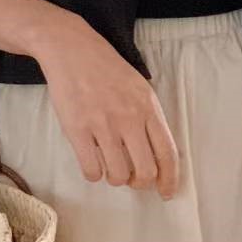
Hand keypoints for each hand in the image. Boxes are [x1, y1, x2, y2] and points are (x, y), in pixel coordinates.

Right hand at [31, 12, 180, 198]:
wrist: (71, 49)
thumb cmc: (106, 69)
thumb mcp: (139, 87)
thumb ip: (149, 117)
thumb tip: (156, 154)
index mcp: (148, 108)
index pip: (168, 153)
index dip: (169, 179)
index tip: (166, 192)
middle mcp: (129, 118)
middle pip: (144, 171)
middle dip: (140, 183)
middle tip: (132, 179)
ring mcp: (103, 125)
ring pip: (117, 175)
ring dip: (115, 178)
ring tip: (110, 167)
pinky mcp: (77, 129)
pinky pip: (91, 170)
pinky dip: (94, 174)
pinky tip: (92, 163)